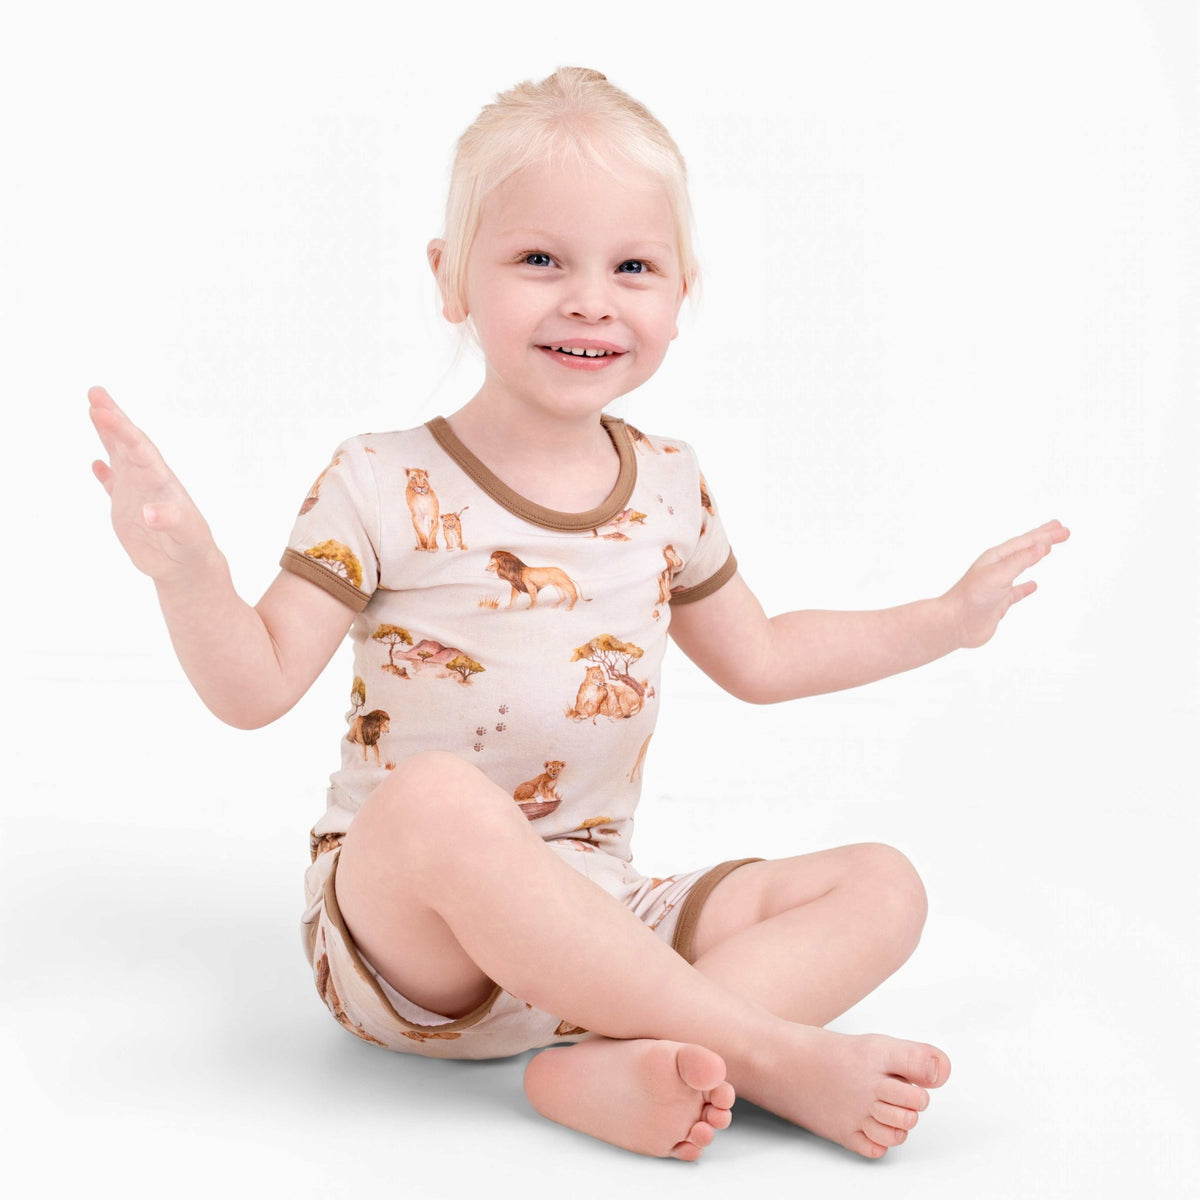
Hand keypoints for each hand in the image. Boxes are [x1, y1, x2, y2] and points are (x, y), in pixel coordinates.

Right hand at [88, 386, 219, 582]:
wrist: (188, 567)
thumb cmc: (191, 548)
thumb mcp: (184, 535)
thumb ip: (169, 521)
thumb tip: (149, 513)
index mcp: (160, 481)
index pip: (138, 447)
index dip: (120, 428)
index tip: (101, 409)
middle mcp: (147, 481)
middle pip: (128, 442)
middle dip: (112, 418)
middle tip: (95, 391)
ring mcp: (137, 493)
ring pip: (119, 456)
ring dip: (107, 435)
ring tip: (94, 409)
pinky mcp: (127, 510)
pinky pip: (114, 485)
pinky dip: (105, 473)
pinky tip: (97, 464)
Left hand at [943, 519, 1069, 648]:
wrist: (955, 624)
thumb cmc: (971, 597)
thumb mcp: (999, 574)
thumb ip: (1021, 560)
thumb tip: (1043, 544)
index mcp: (996, 558)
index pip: (1026, 542)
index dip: (1046, 535)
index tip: (1064, 530)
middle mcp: (997, 568)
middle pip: (1025, 549)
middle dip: (1043, 539)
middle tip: (1061, 530)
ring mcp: (998, 585)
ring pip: (1021, 567)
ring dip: (1036, 557)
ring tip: (1047, 549)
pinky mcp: (998, 603)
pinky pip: (1016, 592)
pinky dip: (1026, 587)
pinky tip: (1033, 586)